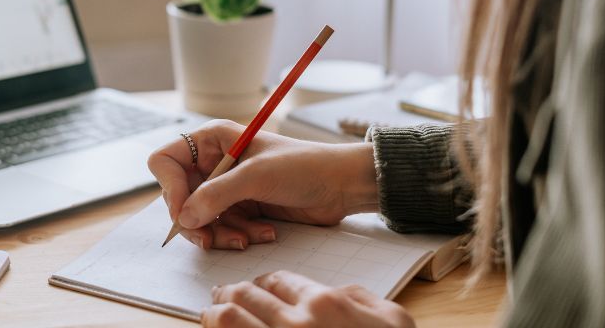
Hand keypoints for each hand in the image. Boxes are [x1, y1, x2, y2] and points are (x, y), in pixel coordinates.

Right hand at [148, 120, 377, 249]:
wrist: (341, 185)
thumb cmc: (303, 166)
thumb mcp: (256, 177)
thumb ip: (216, 195)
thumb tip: (183, 217)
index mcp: (212, 140)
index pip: (166, 162)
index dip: (170, 188)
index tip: (184, 211)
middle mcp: (214, 162)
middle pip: (179, 197)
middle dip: (197, 220)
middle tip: (209, 239)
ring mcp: (227, 186)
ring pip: (200, 219)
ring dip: (221, 233)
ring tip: (248, 237)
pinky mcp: (241, 208)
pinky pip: (221, 229)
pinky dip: (237, 236)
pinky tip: (264, 233)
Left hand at [203, 271, 413, 327]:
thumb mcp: (393, 321)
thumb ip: (361, 298)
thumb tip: (338, 291)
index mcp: (325, 305)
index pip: (278, 280)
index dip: (264, 283)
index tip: (257, 288)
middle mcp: (294, 326)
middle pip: (245, 295)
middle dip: (231, 292)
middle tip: (222, 294)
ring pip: (226, 320)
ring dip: (215, 313)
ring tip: (211, 313)